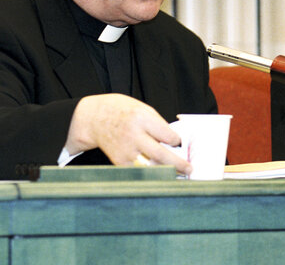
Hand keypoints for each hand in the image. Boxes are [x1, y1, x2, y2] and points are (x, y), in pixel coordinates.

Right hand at [65, 94, 191, 174]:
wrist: (96, 118)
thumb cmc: (123, 111)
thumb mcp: (143, 110)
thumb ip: (159, 125)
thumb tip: (175, 142)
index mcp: (142, 119)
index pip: (167, 135)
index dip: (178, 142)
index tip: (181, 144)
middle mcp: (134, 135)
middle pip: (160, 154)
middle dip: (178, 164)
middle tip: (189, 169)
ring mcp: (126, 150)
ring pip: (150, 167)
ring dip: (166, 172)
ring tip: (177, 174)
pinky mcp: (119, 161)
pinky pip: (138, 171)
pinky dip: (150, 174)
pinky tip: (159, 175)